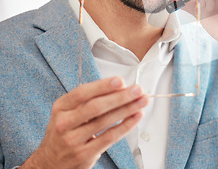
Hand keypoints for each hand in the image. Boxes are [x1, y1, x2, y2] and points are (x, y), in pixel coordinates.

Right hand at [21, 77, 147, 168]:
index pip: (82, 93)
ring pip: (105, 121)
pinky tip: (136, 117)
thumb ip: (90, 100)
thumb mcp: (68, 112)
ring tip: (142, 101)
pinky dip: (126, 126)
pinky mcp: (84, 154)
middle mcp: (64, 123)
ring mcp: (73, 140)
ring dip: (128, 109)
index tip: (120, 81)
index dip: (102, 86)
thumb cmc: (66, 132)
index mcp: (61, 107)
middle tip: (137, 90)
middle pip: (96, 107)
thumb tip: (120, 88)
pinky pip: (109, 137)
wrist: (50, 162)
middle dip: (120, 97)